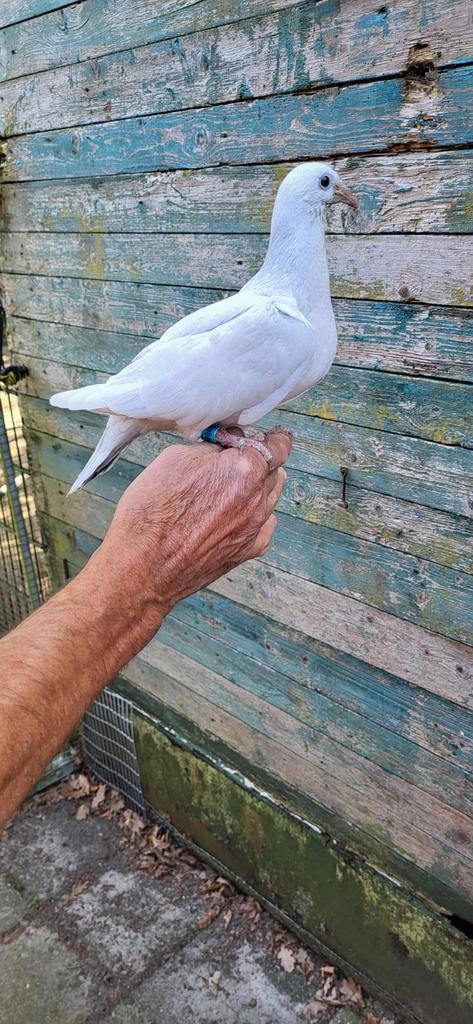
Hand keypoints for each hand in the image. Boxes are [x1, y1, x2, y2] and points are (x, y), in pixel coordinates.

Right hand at [97, 428, 291, 632]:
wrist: (143, 567)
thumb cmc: (151, 512)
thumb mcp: (174, 459)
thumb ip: (210, 448)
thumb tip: (224, 447)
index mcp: (243, 470)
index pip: (277, 446)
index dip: (271, 438)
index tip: (269, 436)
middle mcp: (256, 499)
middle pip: (275, 471)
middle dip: (261, 461)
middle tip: (240, 460)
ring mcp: (255, 528)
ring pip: (270, 497)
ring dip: (258, 487)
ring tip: (233, 487)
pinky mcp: (247, 551)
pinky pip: (264, 525)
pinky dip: (255, 516)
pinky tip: (234, 515)